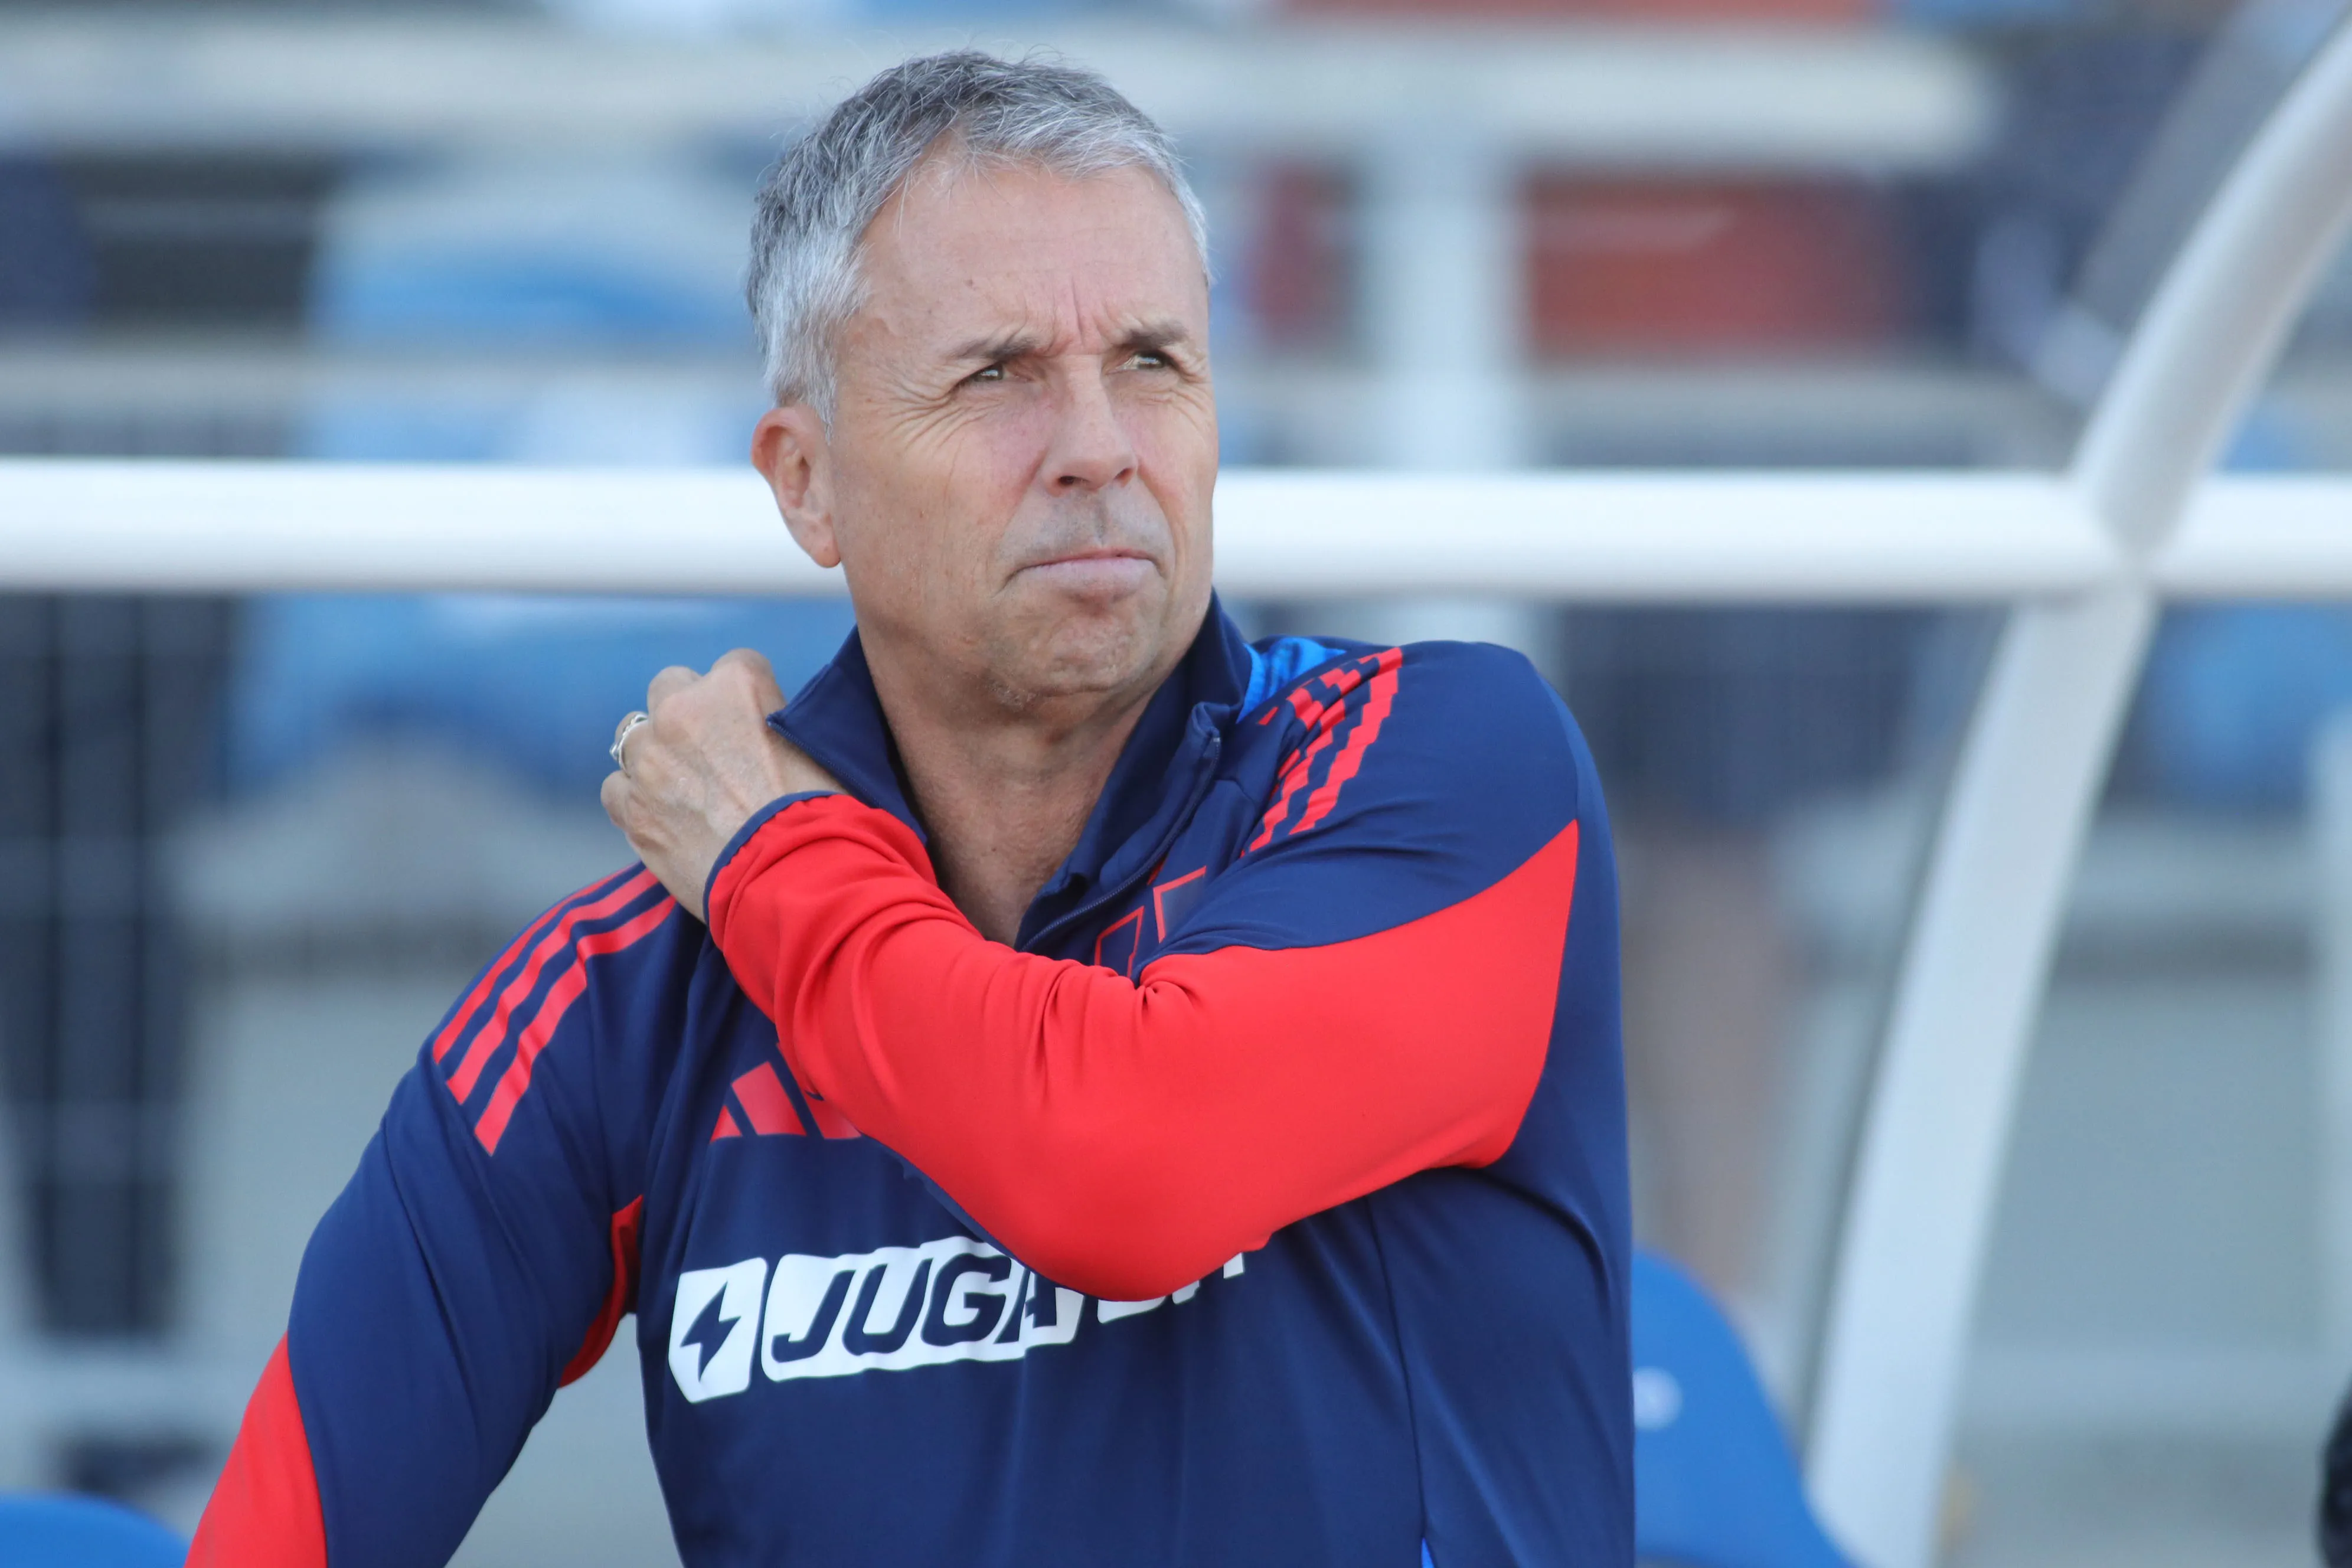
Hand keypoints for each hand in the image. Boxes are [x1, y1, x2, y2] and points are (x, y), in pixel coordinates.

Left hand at [602, 648, 843, 920]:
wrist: (795, 878)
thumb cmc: (822, 817)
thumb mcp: (816, 746)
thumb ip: (780, 723)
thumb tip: (767, 732)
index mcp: (738, 685)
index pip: (734, 666)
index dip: (745, 699)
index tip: (754, 726)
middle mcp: (685, 710)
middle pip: (670, 686)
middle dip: (686, 713)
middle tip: (711, 752)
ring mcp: (651, 759)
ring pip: (631, 736)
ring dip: (653, 754)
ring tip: (682, 788)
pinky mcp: (633, 808)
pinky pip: (615, 789)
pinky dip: (634, 800)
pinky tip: (663, 818)